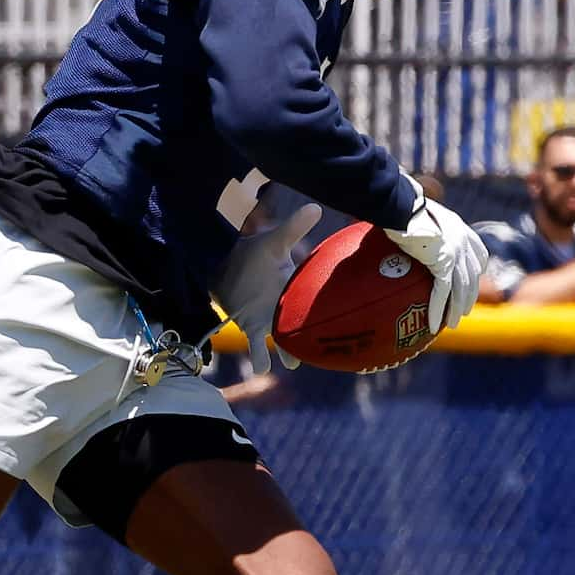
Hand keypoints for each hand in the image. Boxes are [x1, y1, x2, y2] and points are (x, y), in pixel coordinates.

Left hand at [216, 200, 321, 376]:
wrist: (223, 265)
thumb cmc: (250, 253)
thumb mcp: (274, 241)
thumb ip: (294, 228)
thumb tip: (316, 207)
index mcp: (298, 289)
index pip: (319, 302)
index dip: (333, 311)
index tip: (350, 320)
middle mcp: (288, 308)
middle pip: (307, 329)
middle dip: (315, 340)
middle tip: (328, 352)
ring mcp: (271, 321)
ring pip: (286, 343)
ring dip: (290, 353)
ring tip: (294, 363)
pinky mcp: (252, 328)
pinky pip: (259, 348)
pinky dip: (261, 358)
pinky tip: (264, 368)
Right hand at [389, 194, 489, 334]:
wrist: (401, 206)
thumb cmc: (400, 208)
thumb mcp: (416, 217)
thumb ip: (419, 229)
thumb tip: (401, 232)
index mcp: (459, 229)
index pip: (479, 253)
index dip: (478, 268)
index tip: (474, 279)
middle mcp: (462, 241)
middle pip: (472, 276)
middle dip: (469, 295)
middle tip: (462, 310)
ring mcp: (456, 253)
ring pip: (461, 289)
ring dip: (456, 309)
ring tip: (452, 324)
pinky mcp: (443, 263)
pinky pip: (442, 292)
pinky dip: (439, 310)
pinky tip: (435, 324)